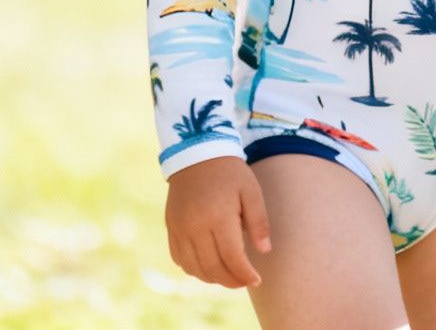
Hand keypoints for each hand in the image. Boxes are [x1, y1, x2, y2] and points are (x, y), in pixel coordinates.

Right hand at [165, 155, 271, 287]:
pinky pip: (179, 259)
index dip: (245, 274)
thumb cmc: (230, 173)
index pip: (232, 257)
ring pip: (194, 268)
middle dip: (231, 280)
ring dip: (212, 278)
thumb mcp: (251, 192)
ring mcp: (180, 228)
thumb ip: (259, 222)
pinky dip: (194, 269)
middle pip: (213, 267)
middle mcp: (195, 225)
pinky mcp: (171, 227)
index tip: (256, 280)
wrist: (197, 153)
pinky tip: (208, 266)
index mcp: (218, 216)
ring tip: (228, 276)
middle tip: (244, 282)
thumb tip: (264, 252)